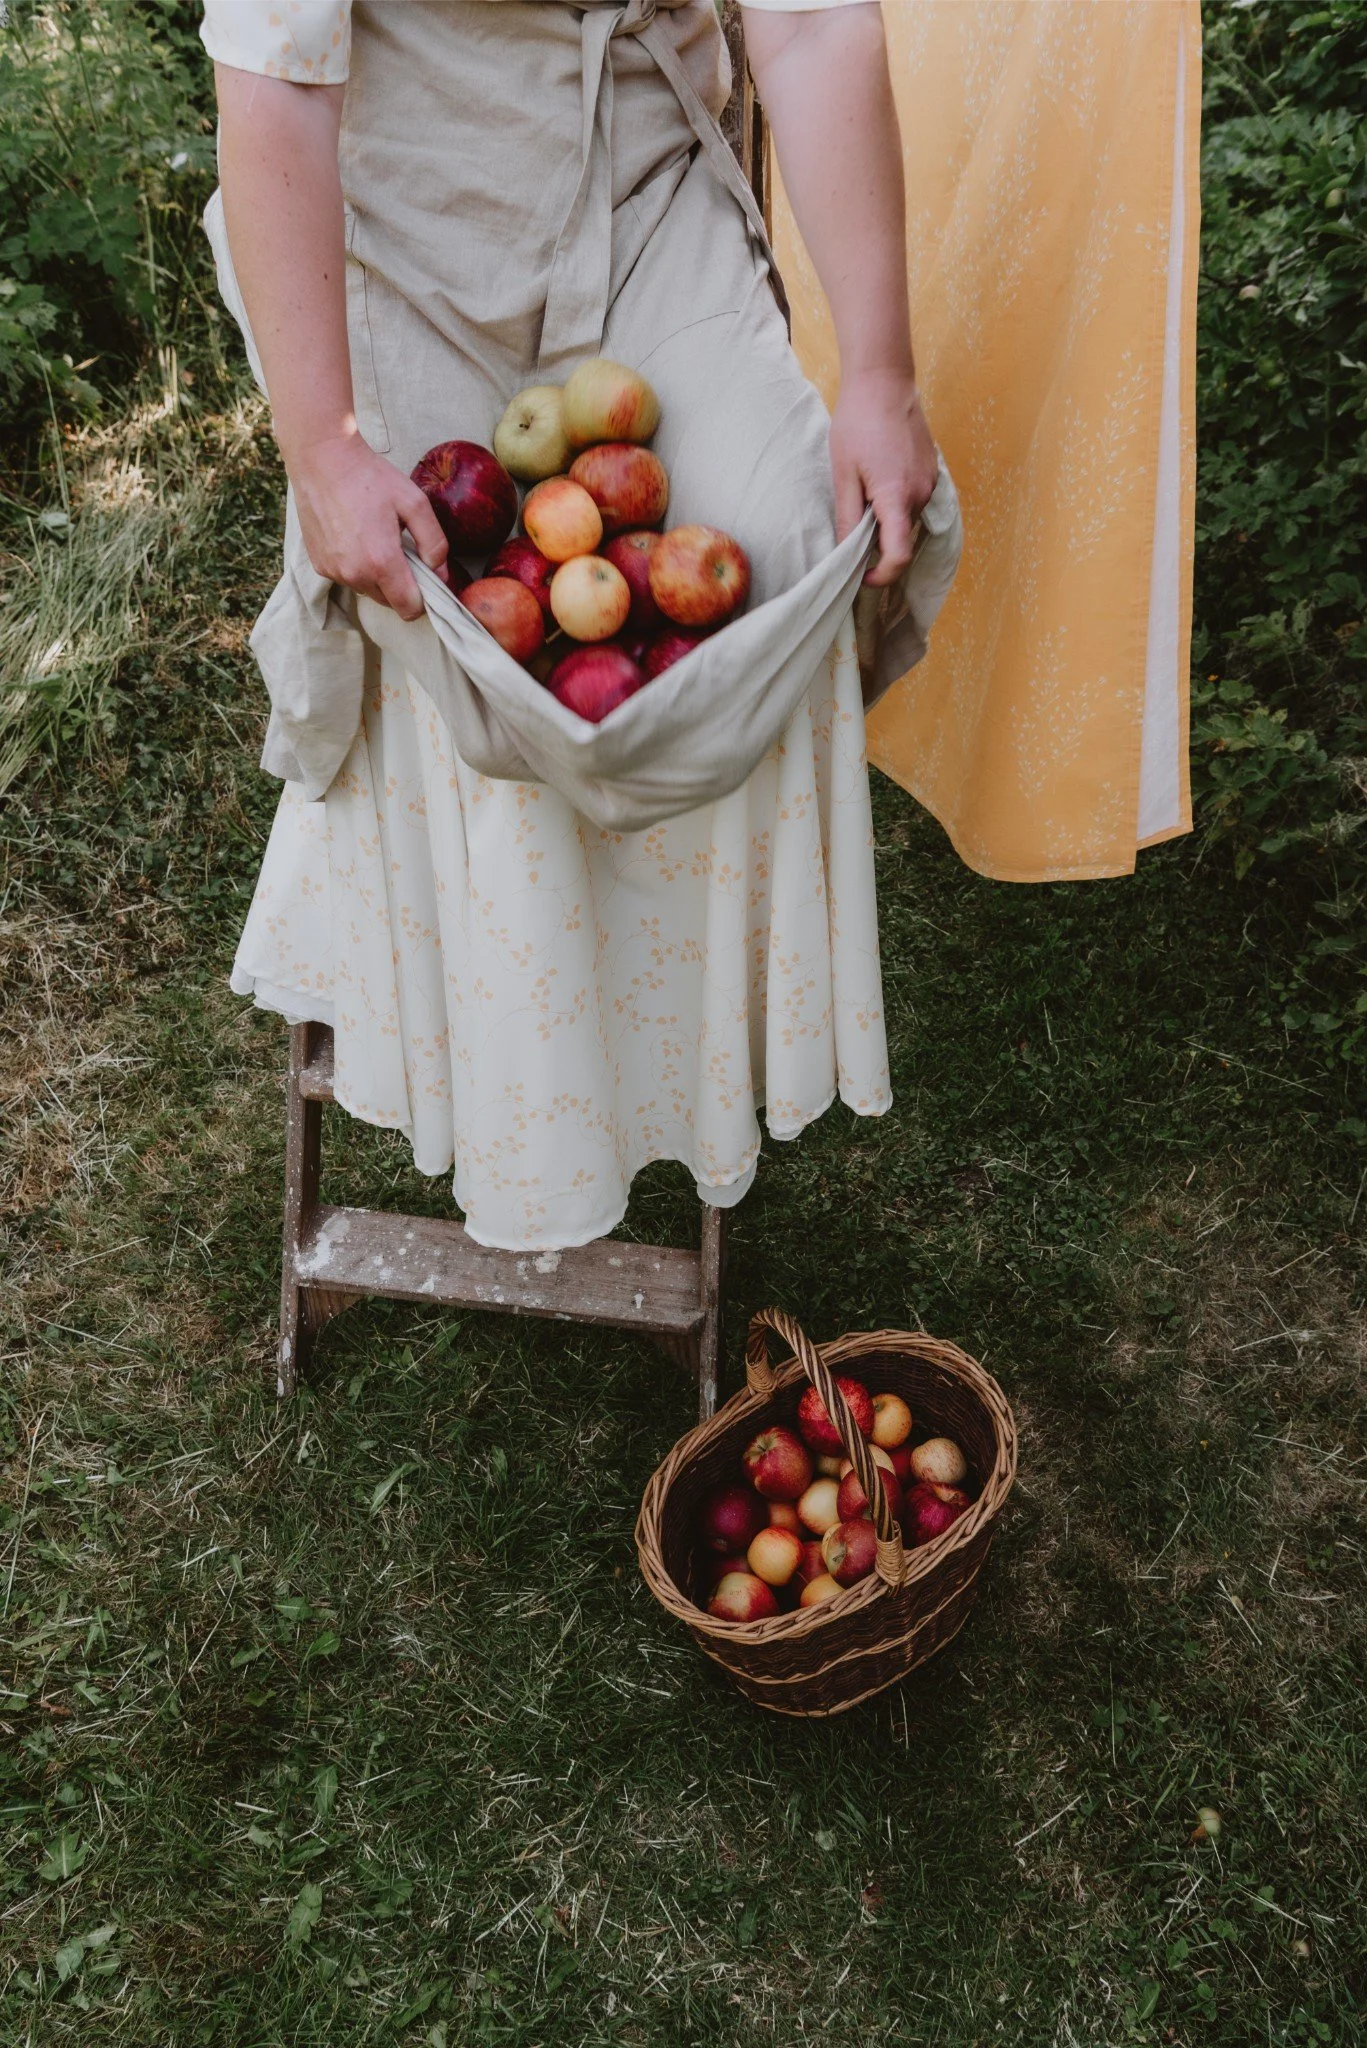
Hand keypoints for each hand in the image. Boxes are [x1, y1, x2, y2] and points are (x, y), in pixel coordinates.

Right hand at [289, 430, 447, 619]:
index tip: (424, 577)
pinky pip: (347, 578)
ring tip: (376, 540)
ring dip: (377, 576)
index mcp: (381, 562)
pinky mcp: (319, 565)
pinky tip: (355, 537)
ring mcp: (333, 571)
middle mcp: (355, 574)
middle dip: (400, 585)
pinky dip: (356, 567)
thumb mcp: (414, 503)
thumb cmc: (371, 477)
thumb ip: (435, 542)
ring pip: (368, 590)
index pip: (409, 609)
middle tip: (401, 550)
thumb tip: (441, 572)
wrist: (322, 460)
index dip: (422, 599)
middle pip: (389, 602)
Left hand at [829, 370, 938, 586]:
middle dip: (877, 544)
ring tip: (863, 492)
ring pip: (906, 520)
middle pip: (901, 539)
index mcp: (896, 496)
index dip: (881, 576)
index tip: (862, 575)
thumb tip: (846, 554)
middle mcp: (921, 494)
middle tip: (850, 526)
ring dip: (886, 520)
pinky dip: (896, 503)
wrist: (885, 381)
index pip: (899, 556)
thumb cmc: (858, 423)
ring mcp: (931, 483)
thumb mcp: (843, 474)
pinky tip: (878, 478)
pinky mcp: (933, 473)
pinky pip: (913, 502)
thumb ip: (847, 518)